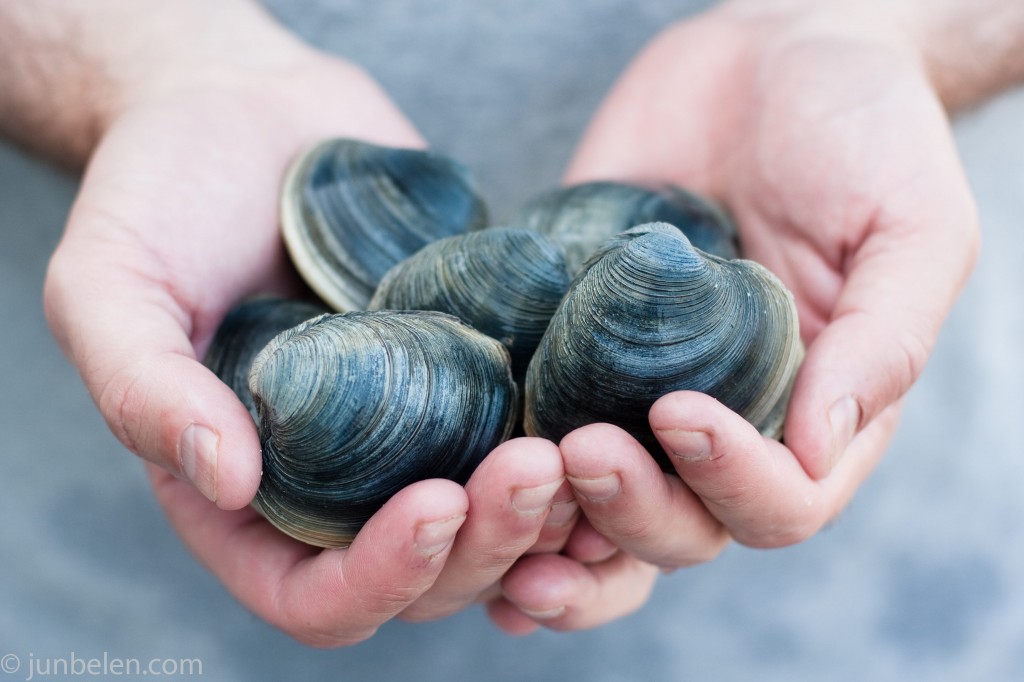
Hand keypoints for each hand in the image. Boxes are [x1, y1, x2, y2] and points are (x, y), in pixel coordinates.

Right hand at [32, 2, 583, 643]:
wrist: (242, 108)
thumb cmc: (158, 194)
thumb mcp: (109, 285)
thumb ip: (143, 388)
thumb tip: (227, 479)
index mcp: (248, 496)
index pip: (318, 597)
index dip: (382, 578)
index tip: (436, 504)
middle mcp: (339, 480)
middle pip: (432, 573)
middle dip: (490, 541)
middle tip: (536, 466)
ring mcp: (413, 428)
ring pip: (498, 519)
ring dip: (548, 508)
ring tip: (582, 445)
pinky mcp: (468, 367)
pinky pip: (530, 428)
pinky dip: (574, 441)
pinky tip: (604, 409)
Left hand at [558, 0, 978, 565]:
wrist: (763, 60)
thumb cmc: (860, 130)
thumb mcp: (911, 224)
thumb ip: (886, 339)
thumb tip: (823, 446)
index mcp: (819, 415)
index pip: (780, 504)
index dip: (730, 482)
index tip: (677, 409)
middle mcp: (729, 423)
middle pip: (680, 529)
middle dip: (629, 511)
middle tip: (581, 451)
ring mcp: (641, 394)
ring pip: (600, 512)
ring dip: (554, 529)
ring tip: (504, 500)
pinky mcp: (573, 350)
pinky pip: (537, 431)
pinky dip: (504, 479)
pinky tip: (460, 493)